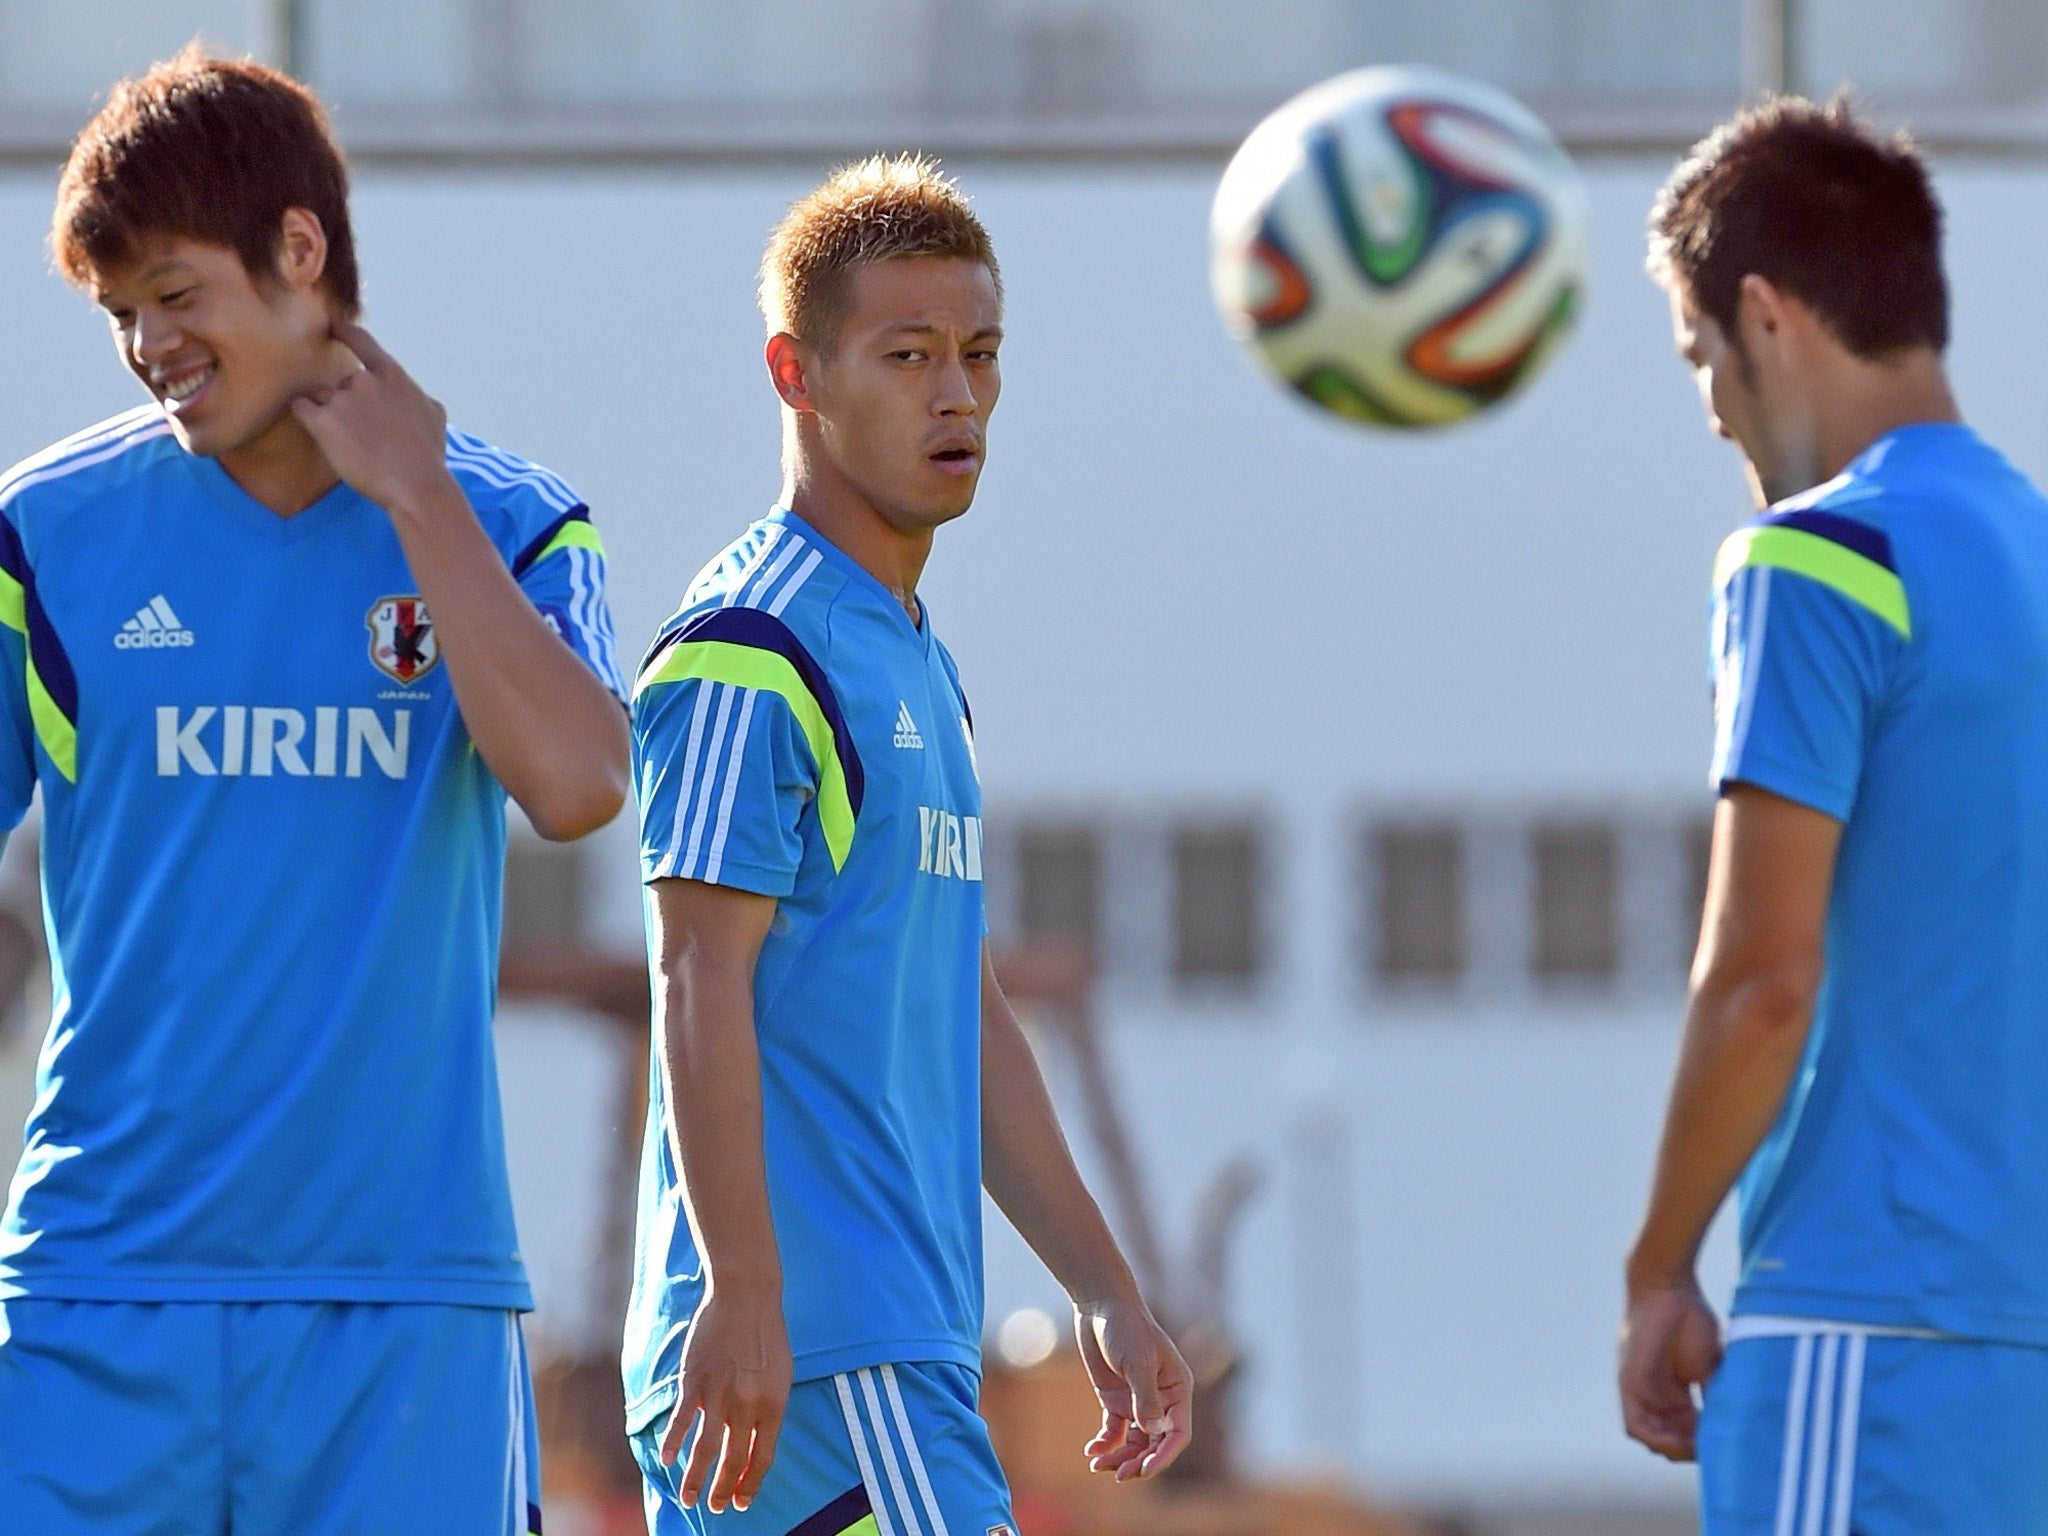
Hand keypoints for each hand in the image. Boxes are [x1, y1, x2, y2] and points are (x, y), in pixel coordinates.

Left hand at [290, 321, 459, 517]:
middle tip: (362, 434)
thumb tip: (416, 396)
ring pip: (322, 396)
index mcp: (392, 376)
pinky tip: (318, 432)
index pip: (362, 341)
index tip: (336, 328)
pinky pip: (301, 408)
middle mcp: (364, 381)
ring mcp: (342, 400)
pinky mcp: (323, 422)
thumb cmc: (428, 457)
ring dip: (329, 413)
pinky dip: (306, 416)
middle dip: (347, 403)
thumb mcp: (435, 416)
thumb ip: (418, 397)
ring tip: (347, 442)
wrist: (416, 486)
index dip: (345, 332)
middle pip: (341, 382)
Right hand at [660, 1287, 793, 1512]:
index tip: (743, 1502)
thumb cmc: (766, 1334)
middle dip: (724, 1490)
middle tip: (716, 1507)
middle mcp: (747, 1405)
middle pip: (734, 1460)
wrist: (745, 1296)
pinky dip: (673, 1442)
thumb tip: (759, 1442)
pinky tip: (668, 1459)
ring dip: (695, 1478)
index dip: (751, 1483)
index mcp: (773, 1405)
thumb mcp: (781, 1374)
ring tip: (688, 1499)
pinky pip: (681, 1420)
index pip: (762, 1457)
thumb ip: (770, 1409)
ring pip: (705, 1449)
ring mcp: (719, 1395)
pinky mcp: (694, 1381)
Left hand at [1074, 1296, 1192, 1480]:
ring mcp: (1137, 1401)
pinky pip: (1114, 1431)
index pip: (1178, 1433)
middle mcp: (1161, 1400)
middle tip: (1118, 1474)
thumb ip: (1146, 1399)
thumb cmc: (1126, 1327)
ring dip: (1120, 1456)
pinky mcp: (1115, 1399)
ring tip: (1098, 1464)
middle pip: (1155, 1443)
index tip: (1144, 1471)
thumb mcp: (1138, 1362)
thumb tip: (1153, 1434)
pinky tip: (1092, 1450)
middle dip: (1138, 1461)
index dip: (1164, 1455)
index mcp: (1177, 1389)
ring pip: (1134, 1442)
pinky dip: (1105, 1443)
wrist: (1100, 1305)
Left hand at [1618, 1276, 1722, 1461]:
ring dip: (1676, 1448)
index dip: (1705, 1442)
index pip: (1688, 1430)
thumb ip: (1715, 1394)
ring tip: (1698, 1449)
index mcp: (1675, 1391)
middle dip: (1692, 1450)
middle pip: (1671, 1438)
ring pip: (1653, 1436)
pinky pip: (1636, 1425)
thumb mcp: (1709, 1364)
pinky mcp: (1628, 1383)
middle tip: (1713, 1451)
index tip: (1725, 1444)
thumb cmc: (1691, 1318)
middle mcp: (1654, 1394)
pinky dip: (1657, 1438)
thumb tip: (1734, 1424)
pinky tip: (1678, 1441)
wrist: (1666, 1287)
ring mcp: (1639, 1390)